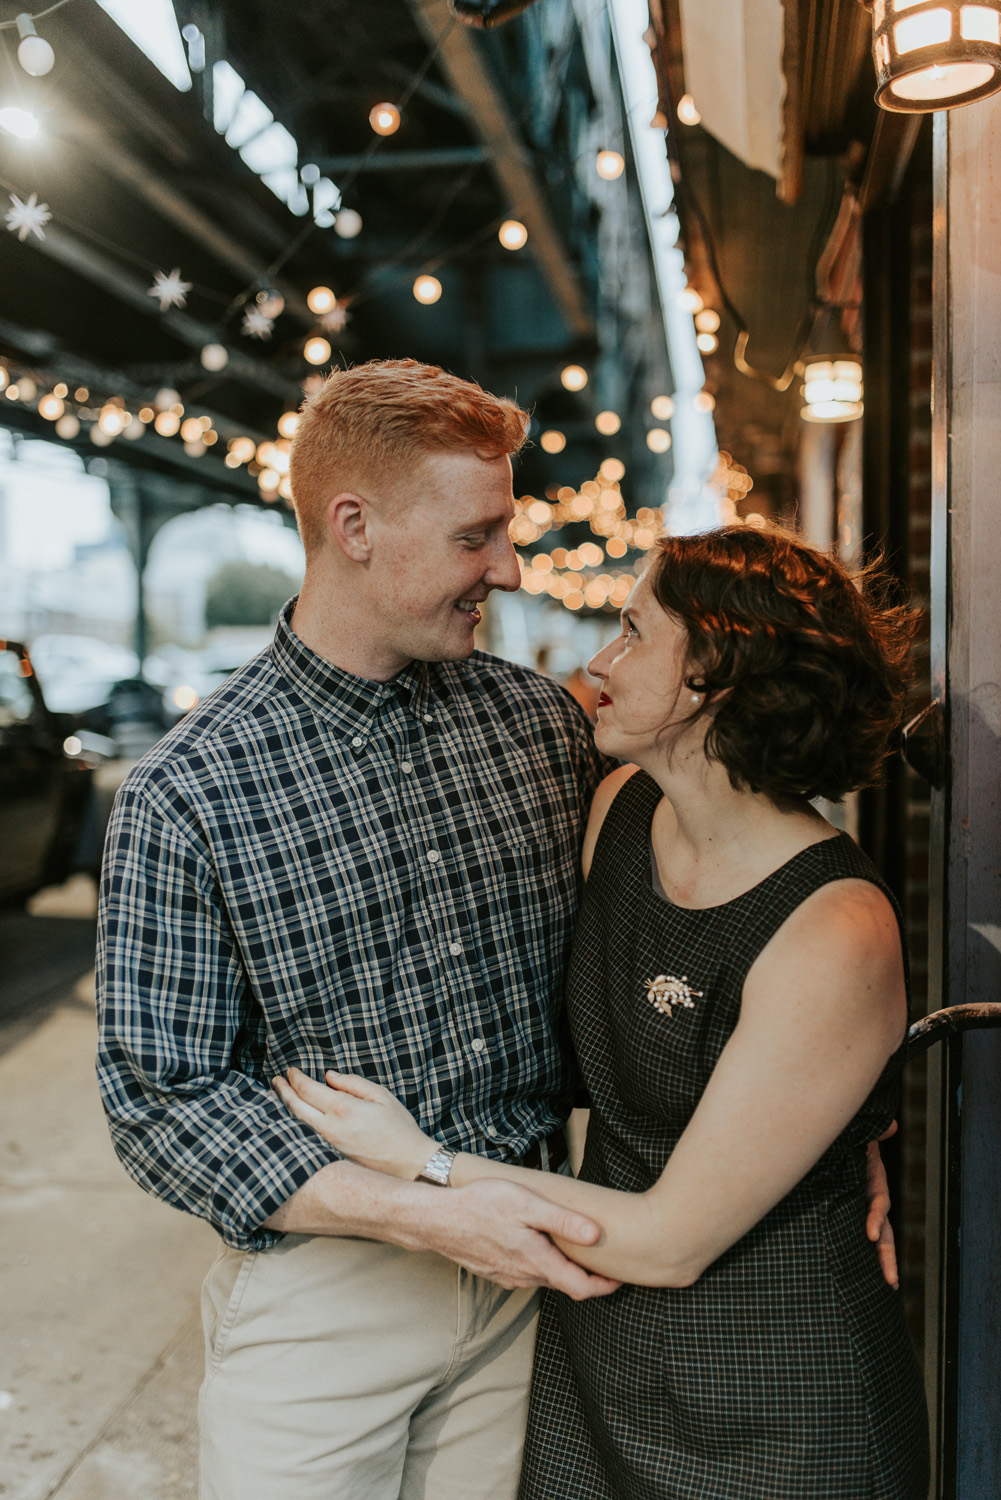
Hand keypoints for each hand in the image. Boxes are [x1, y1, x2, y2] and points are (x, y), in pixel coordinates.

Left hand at [274, 1068, 433, 1179]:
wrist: (409, 1164)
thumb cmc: (399, 1127)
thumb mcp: (381, 1096)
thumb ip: (352, 1083)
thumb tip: (329, 1077)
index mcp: (343, 1108)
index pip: (308, 1089)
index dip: (296, 1078)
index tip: (290, 1070)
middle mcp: (330, 1128)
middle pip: (296, 1107)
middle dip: (283, 1091)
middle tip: (276, 1080)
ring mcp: (327, 1146)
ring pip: (297, 1124)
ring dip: (286, 1108)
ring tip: (279, 1096)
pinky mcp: (330, 1158)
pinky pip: (306, 1138)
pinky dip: (296, 1124)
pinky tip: (294, 1118)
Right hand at [426, 1177, 620, 1300]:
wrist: (437, 1219)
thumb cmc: (482, 1205)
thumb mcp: (527, 1204)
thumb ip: (563, 1222)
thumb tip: (597, 1236)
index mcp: (537, 1262)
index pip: (581, 1288)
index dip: (604, 1287)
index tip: (621, 1279)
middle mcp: (524, 1277)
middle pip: (564, 1284)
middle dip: (586, 1277)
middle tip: (605, 1261)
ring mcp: (507, 1277)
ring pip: (544, 1279)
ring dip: (562, 1270)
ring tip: (575, 1250)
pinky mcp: (494, 1271)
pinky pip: (525, 1273)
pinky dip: (541, 1265)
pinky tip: (539, 1245)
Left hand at [865, 1123, 898, 1289]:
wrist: (843, 1146)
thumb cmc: (850, 1140)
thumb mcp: (860, 1137)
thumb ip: (873, 1134)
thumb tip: (890, 1125)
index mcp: (874, 1182)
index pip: (879, 1203)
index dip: (876, 1217)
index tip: (870, 1234)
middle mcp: (874, 1200)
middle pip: (886, 1231)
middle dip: (888, 1254)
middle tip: (890, 1279)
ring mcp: (866, 1211)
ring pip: (881, 1239)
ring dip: (885, 1261)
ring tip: (891, 1284)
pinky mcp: (854, 1216)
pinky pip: (863, 1238)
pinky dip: (867, 1255)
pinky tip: (871, 1276)